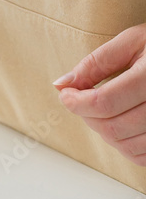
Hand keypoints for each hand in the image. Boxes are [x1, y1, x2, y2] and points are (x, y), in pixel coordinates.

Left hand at [55, 24, 145, 165]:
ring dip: (104, 132)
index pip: (104, 103)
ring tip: (102, 111)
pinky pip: (142, 156)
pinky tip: (121, 124)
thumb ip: (96, 63)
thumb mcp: (132, 41)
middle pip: (112, 127)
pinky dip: (124, 145)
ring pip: (125, 146)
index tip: (66, 94)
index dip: (76, 102)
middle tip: (83, 100)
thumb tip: (61, 84)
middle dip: (87, 116)